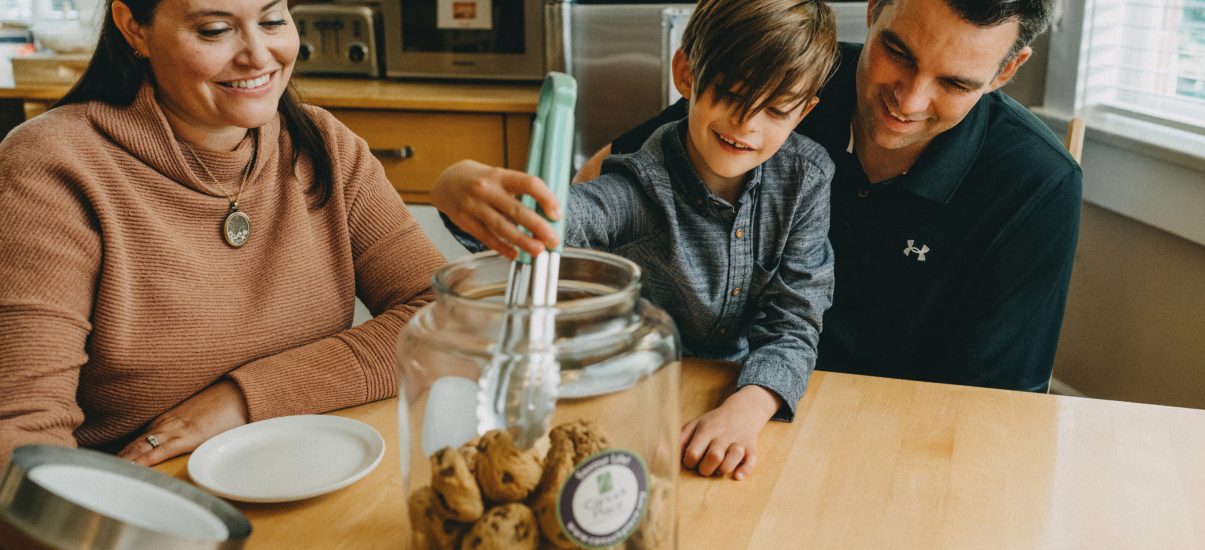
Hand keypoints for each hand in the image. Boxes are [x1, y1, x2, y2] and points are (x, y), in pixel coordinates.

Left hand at [118, 379, 248, 466]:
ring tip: (107, 474)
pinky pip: (160, 451)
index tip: (109, 463)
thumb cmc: (223, 402)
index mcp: (168, 417)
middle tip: (99, 472)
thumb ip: (186, 422)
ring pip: (141, 447)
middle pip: (135, 443)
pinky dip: (144, 461)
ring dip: (125, 461)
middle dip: (118, 458)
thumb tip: (183, 432)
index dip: (124, 451)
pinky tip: (133, 468)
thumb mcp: (199, 411)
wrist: (239, 392)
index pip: (139, 437)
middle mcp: (166, 423)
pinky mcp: (187, 437)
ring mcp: (175, 429)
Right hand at [432, 160, 561, 259]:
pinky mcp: (465, 221)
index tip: (557, 214)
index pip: (529, 183)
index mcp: (500, 175)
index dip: (546, 198)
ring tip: (538, 250)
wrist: (447, 182)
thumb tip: (546, 216)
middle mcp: (486, 190)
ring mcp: (473, 206)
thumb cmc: (482, 180)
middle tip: (553, 240)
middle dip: (537, 226)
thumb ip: (519, 192)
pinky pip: (486, 237)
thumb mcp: (499, 176)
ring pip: (501, 227)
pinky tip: (515, 254)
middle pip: (516, 209)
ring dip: (522, 240)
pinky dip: (502, 247)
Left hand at [679, 385, 780, 480]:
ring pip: (731, 461)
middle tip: (705, 467)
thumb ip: (679, 439)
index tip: (691, 461)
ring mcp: (738, 442)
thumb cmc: (714, 423)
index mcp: (706, 430)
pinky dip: (745, 470)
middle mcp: (722, 436)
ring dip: (723, 469)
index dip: (689, 462)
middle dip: (706, 469)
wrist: (743, 410)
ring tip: (720, 467)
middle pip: (713, 457)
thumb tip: (662, 453)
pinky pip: (751, 462)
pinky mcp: (751, 448)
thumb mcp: (695, 425)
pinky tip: (737, 475)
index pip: (693, 453)